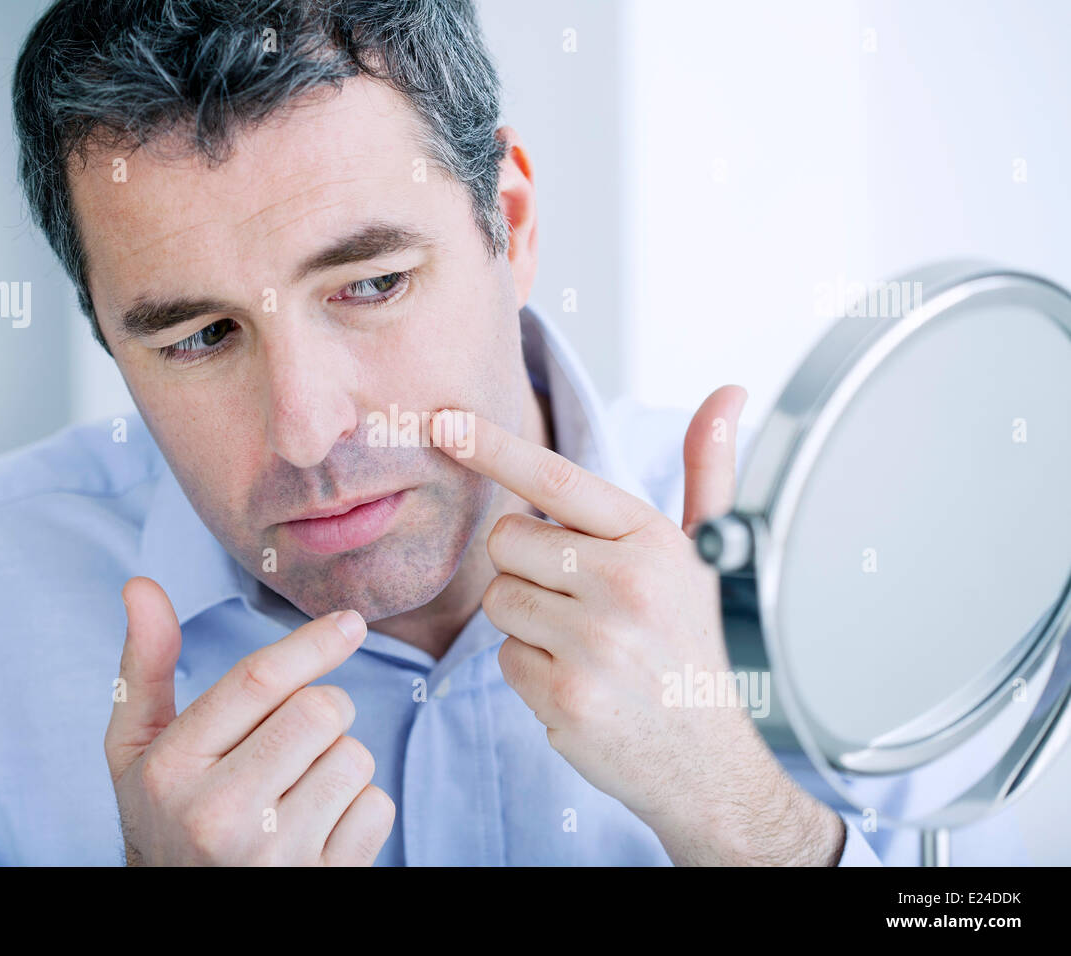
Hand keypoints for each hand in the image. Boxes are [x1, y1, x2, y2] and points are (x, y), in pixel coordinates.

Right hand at [105, 577, 395, 865]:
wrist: (184, 918)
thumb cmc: (167, 819)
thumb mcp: (137, 751)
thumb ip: (145, 668)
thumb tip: (141, 586)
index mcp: (170, 769)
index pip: (258, 680)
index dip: (312, 642)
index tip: (351, 621)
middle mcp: (219, 815)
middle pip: (321, 710)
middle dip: (321, 711)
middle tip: (293, 740)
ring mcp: (272, 858)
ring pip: (355, 757)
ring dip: (338, 764)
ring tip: (295, 793)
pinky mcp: (323, 884)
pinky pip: (377, 808)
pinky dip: (359, 811)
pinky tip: (316, 831)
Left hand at [431, 387, 843, 864]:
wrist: (711, 763)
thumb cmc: (698, 647)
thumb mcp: (709, 555)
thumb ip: (707, 471)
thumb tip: (727, 395)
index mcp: (653, 542)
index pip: (558, 480)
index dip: (495, 448)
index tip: (444, 422)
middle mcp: (625, 585)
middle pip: (506, 540)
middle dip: (526, 566)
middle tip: (580, 601)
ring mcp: (594, 643)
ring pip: (499, 599)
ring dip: (527, 622)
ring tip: (585, 645)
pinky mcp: (564, 694)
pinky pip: (503, 657)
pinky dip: (530, 671)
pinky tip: (578, 681)